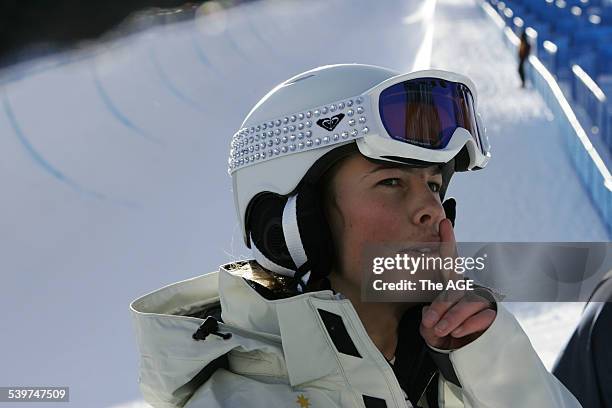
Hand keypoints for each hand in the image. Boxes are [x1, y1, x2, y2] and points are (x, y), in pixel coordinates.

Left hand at [419, 218, 496, 349]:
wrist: (457, 350)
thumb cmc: (440, 332)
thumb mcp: (429, 326)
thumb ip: (428, 319)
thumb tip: (429, 315)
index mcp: (447, 284)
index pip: (448, 260)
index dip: (447, 241)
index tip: (444, 223)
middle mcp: (464, 288)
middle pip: (453, 288)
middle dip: (440, 306)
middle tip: (429, 322)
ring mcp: (478, 299)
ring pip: (465, 304)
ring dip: (451, 319)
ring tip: (439, 331)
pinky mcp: (490, 313)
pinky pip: (480, 317)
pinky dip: (466, 326)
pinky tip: (457, 334)